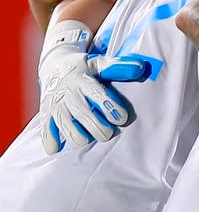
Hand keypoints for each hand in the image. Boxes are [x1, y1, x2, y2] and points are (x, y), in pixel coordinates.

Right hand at [37, 39, 134, 154]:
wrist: (54, 66)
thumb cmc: (84, 69)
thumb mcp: (99, 63)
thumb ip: (119, 67)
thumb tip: (140, 68)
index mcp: (83, 80)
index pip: (98, 95)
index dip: (111, 108)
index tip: (122, 118)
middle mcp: (67, 92)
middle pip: (83, 115)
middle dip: (100, 129)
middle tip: (109, 132)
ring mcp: (54, 104)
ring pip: (66, 126)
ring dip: (80, 137)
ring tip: (89, 138)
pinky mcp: (45, 112)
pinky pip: (46, 130)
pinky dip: (51, 141)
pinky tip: (58, 147)